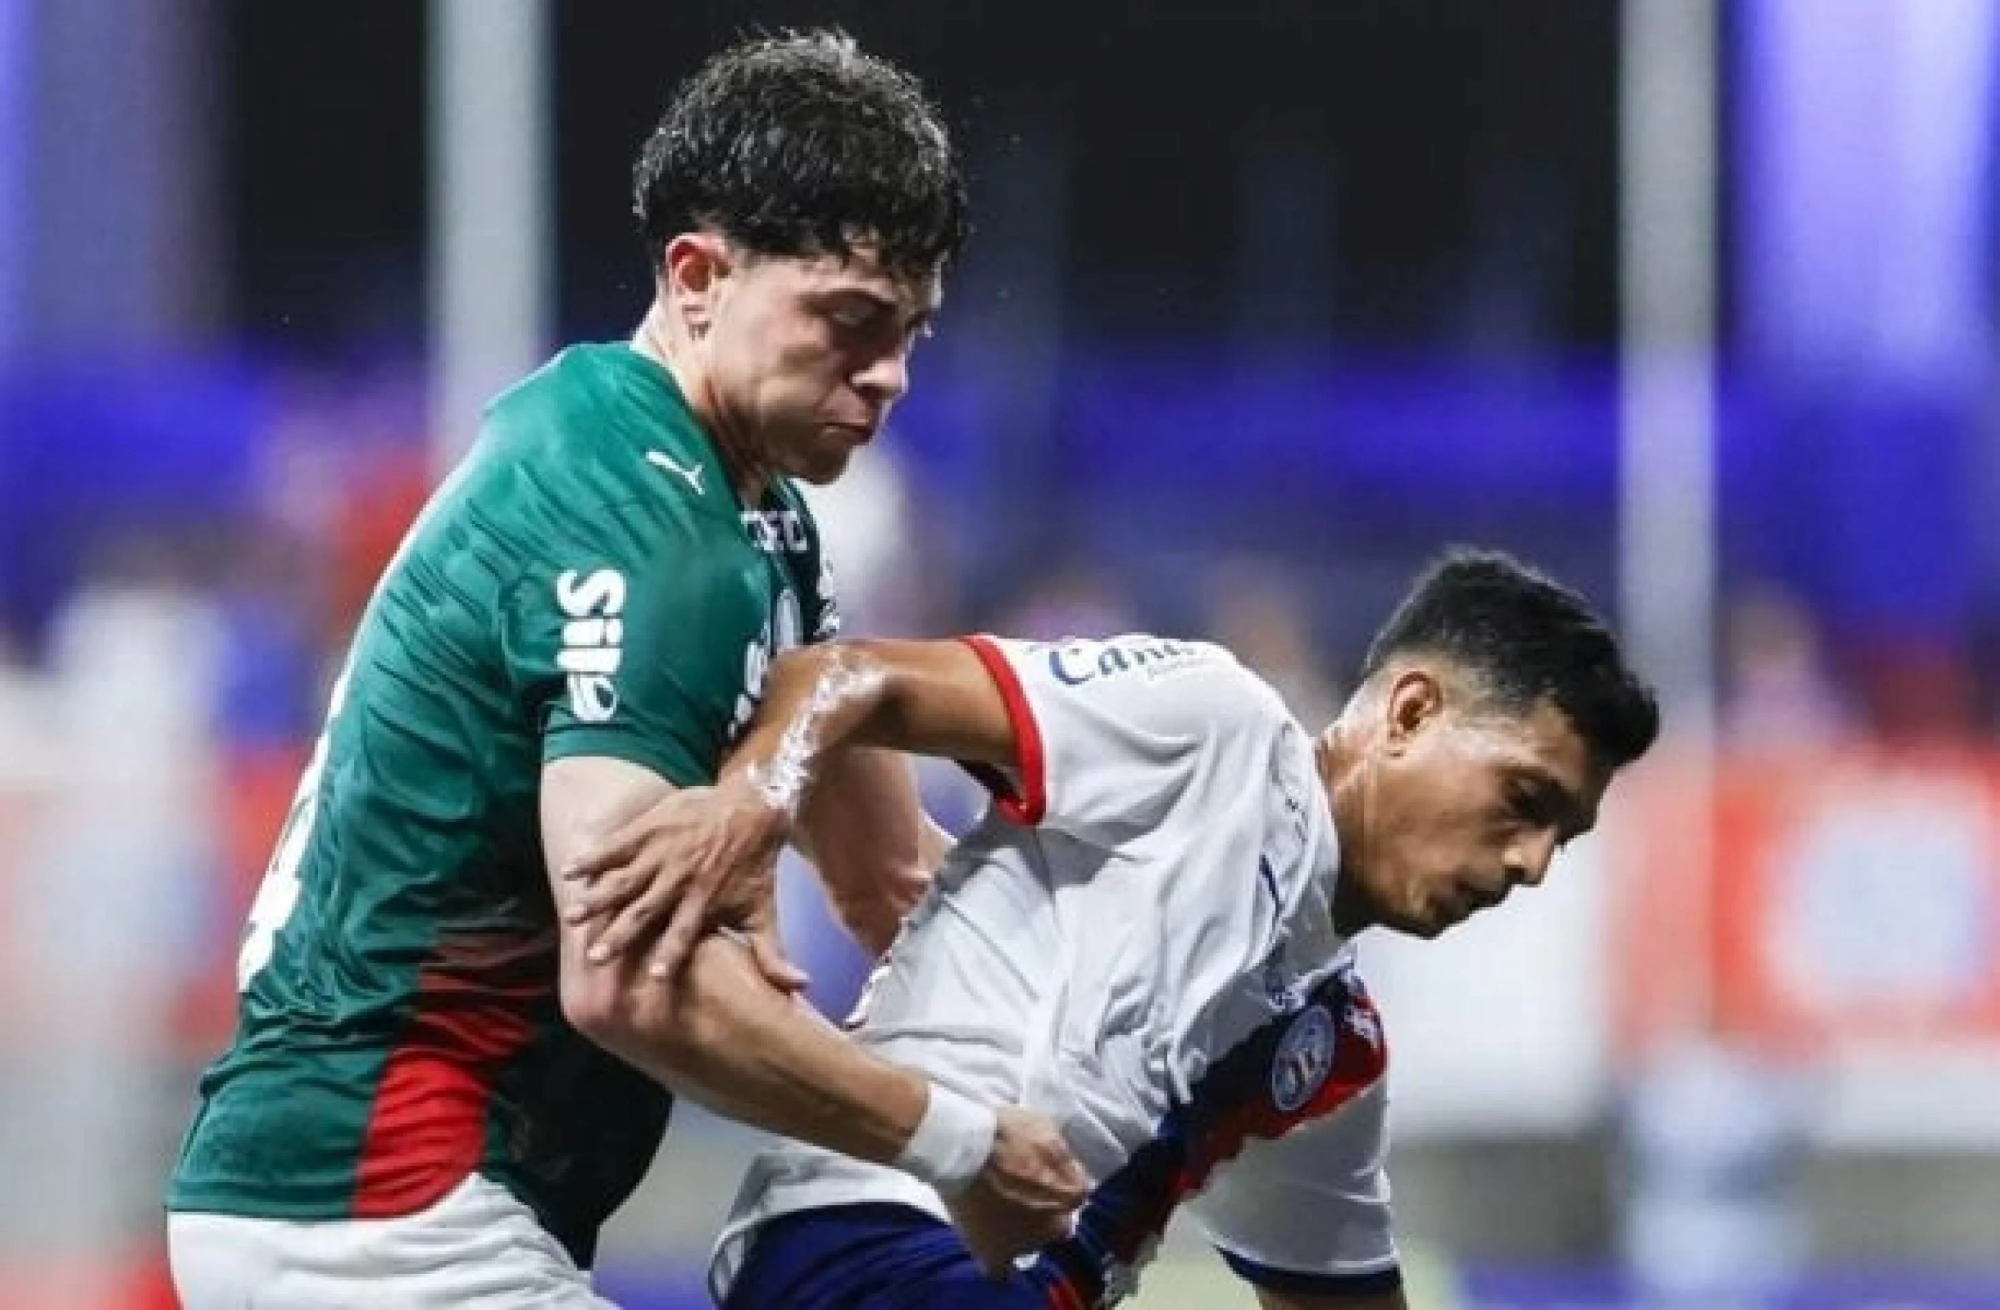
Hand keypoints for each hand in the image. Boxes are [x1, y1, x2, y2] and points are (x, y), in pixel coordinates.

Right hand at [561, 775, 802, 988]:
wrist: (754, 805)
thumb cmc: (755, 865)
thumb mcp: (765, 910)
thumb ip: (773, 954)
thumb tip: (800, 989)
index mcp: (703, 902)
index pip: (684, 935)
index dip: (671, 956)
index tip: (653, 979)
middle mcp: (679, 880)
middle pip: (646, 912)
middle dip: (621, 935)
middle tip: (595, 959)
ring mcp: (662, 853)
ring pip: (624, 880)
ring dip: (599, 900)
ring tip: (573, 918)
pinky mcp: (650, 828)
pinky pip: (616, 845)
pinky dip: (593, 858)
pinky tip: (568, 872)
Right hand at [944, 1107, 1089, 1278]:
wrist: (963, 1147)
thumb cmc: (1005, 1133)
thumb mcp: (1046, 1131)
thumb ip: (1062, 1158)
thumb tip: (1068, 1172)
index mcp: (1072, 1196)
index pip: (1076, 1195)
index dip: (1060, 1182)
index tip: (1043, 1173)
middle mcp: (1054, 1226)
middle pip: (1056, 1225)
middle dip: (1045, 1213)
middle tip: (1021, 1194)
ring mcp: (1023, 1244)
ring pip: (1030, 1244)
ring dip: (1021, 1232)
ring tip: (998, 1211)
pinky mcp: (992, 1253)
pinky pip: (999, 1271)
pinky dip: (999, 1260)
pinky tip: (992, 1246)